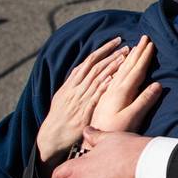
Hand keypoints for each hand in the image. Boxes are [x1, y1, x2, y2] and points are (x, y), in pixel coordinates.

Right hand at [36, 38, 126, 164]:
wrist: (51, 136)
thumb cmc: (58, 117)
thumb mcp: (62, 96)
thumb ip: (72, 84)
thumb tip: (80, 71)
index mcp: (71, 83)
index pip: (89, 61)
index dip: (103, 50)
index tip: (116, 41)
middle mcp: (75, 88)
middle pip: (95, 66)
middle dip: (111, 55)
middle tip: (126, 46)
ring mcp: (80, 98)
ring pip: (96, 78)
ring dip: (111, 67)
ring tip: (124, 57)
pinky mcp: (84, 110)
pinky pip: (95, 95)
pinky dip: (103, 86)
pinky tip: (114, 79)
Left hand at [90, 35, 162, 135]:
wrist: (91, 141)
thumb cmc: (114, 131)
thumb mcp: (132, 118)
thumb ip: (145, 101)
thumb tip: (158, 84)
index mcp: (122, 91)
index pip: (136, 69)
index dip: (144, 56)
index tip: (150, 43)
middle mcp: (114, 88)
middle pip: (127, 65)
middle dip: (137, 51)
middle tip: (144, 38)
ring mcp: (108, 92)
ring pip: (118, 69)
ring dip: (127, 56)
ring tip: (133, 46)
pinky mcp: (103, 97)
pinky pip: (111, 75)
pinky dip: (117, 66)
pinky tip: (117, 65)